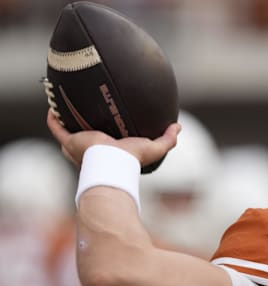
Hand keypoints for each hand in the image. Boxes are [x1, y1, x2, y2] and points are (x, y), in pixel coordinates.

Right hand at [46, 109, 179, 166]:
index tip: (109, 117)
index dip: (107, 130)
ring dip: (66, 120)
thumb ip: (168, 139)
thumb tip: (179, 127)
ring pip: (69, 132)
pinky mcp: (70, 141)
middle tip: (86, 109)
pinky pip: (57, 128)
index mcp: (110, 150)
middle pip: (85, 136)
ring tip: (66, 106)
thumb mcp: (154, 148)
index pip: (107, 140)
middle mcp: (92, 150)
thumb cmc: (132, 159)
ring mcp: (79, 145)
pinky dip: (53, 118)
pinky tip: (53, 107)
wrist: (113, 163)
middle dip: (83, 125)